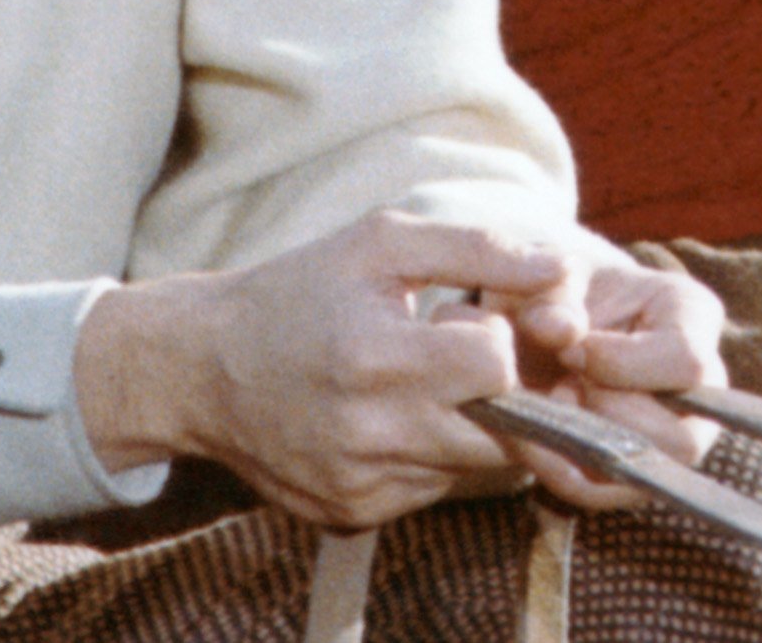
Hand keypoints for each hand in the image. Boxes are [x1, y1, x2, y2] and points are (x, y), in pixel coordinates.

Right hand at [75, 212, 565, 526]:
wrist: (201, 367)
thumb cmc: (297, 291)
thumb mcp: (378, 245)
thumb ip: (475, 250)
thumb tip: (560, 267)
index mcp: (375, 358)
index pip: (497, 367)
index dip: (493, 338)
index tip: (460, 321)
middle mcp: (371, 435)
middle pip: (502, 431)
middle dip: (497, 391)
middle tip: (451, 356)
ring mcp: (364, 485)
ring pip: (474, 467)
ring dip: (467, 424)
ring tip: (413, 382)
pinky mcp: (355, 516)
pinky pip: (433, 490)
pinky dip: (430, 453)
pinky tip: (385, 417)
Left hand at [474, 247, 723, 508]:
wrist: (535, 318)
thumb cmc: (554, 287)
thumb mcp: (547, 277)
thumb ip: (554, 298)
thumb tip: (564, 333)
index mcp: (691, 314)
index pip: (686, 362)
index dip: (620, 364)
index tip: (570, 349)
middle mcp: (701, 384)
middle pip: (682, 439)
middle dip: (607, 416)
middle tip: (562, 384)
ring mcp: (677, 432)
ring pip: (648, 473)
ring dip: (587, 446)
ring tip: (554, 401)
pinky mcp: (639, 466)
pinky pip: (609, 493)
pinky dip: (563, 470)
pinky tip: (537, 434)